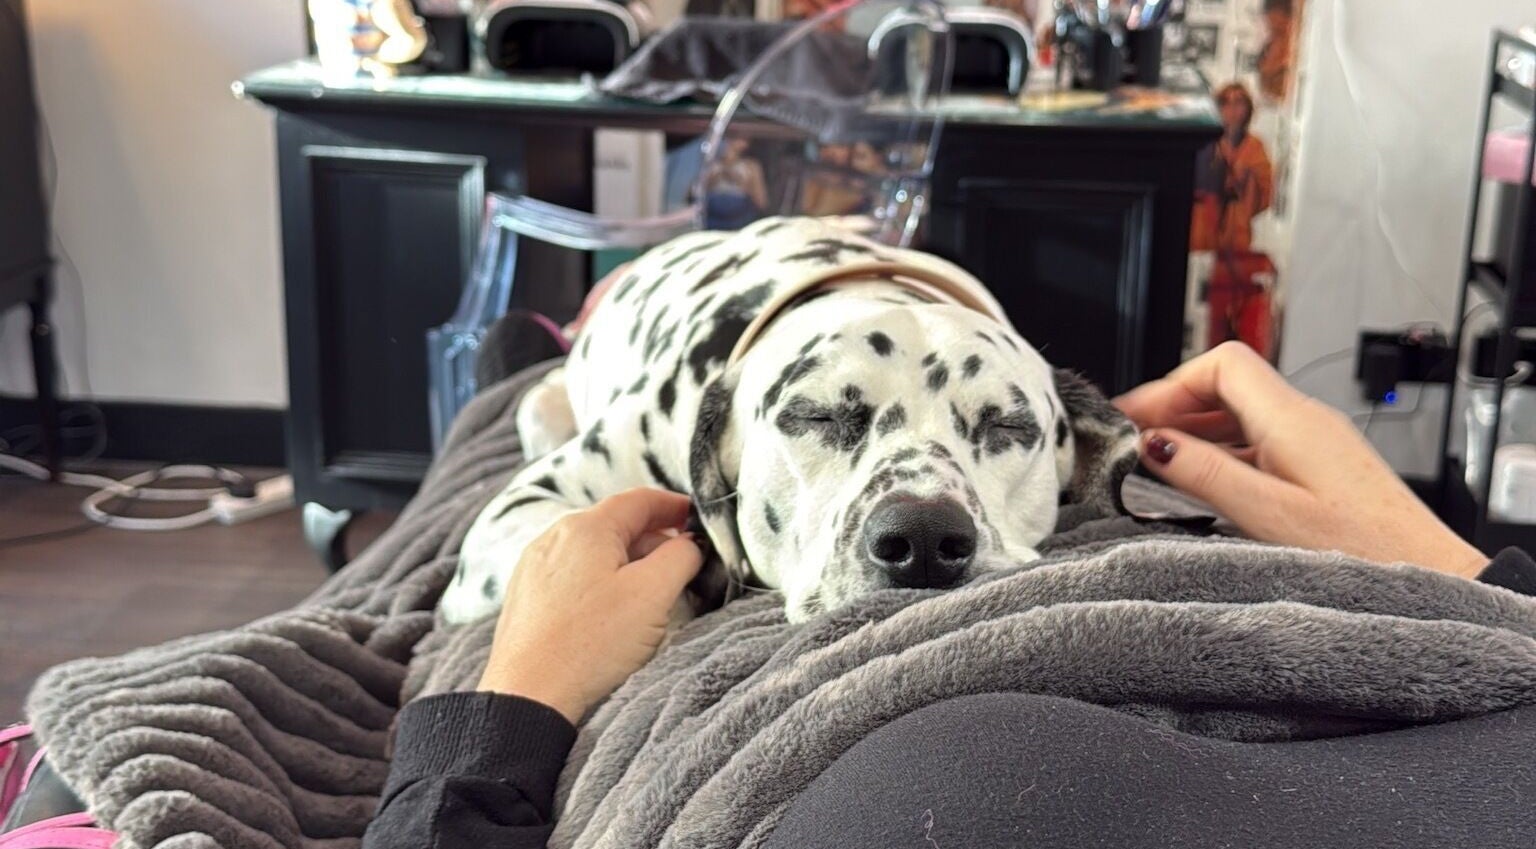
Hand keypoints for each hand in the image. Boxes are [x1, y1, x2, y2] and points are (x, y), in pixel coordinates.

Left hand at [477, 488, 702, 723]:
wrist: (529, 696)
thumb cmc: (591, 643)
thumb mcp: (652, 594)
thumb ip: (680, 556)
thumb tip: (690, 542)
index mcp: (585, 528)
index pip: (639, 500)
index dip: (674, 505)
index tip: (697, 518)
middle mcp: (553, 538)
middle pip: (616, 525)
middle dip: (654, 539)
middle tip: (683, 563)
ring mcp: (534, 568)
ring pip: (594, 552)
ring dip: (627, 563)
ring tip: (651, 592)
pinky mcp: (526, 598)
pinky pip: (573, 576)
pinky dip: (600, 582)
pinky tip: (612, 612)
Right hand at [1115, 342, 1487, 578]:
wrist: (1429, 573)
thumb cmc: (1362, 550)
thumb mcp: (1267, 514)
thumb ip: (1206, 475)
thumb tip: (1153, 444)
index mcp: (1291, 419)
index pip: (1221, 364)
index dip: (1171, 384)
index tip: (1136, 416)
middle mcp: (1305, 418)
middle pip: (1227, 384)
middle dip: (1174, 407)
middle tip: (1135, 442)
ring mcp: (1314, 439)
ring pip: (1240, 413)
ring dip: (1195, 430)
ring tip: (1159, 464)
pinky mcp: (1320, 463)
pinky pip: (1258, 439)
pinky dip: (1221, 451)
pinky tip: (1204, 482)